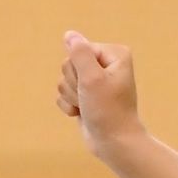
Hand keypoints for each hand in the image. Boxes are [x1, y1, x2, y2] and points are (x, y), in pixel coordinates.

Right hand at [56, 30, 143, 157]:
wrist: (114, 143)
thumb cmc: (108, 111)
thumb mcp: (92, 78)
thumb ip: (80, 53)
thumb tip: (70, 35)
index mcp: (115, 54)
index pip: (79, 49)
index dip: (80, 69)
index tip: (95, 86)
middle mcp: (106, 64)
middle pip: (69, 64)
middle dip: (75, 84)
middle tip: (91, 98)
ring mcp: (94, 81)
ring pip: (63, 79)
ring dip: (71, 96)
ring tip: (89, 107)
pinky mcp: (85, 95)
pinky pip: (63, 93)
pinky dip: (69, 105)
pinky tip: (82, 113)